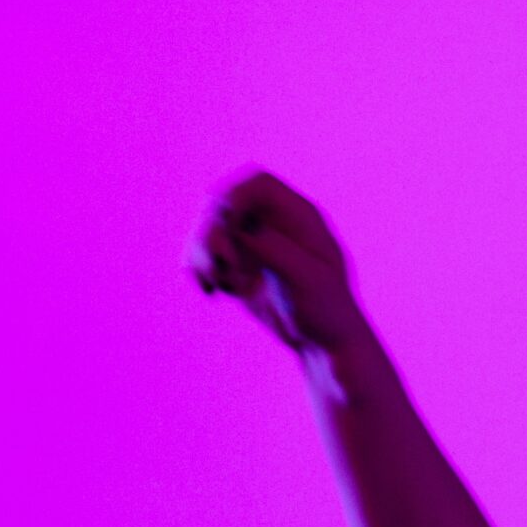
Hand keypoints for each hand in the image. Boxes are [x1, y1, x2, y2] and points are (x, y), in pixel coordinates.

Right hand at [188, 169, 365, 357]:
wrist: (325, 343)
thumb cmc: (328, 310)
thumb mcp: (308, 279)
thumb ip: (275, 250)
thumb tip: (240, 231)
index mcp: (299, 217)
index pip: (259, 183)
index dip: (236, 197)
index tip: (228, 229)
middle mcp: (274, 223)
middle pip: (223, 201)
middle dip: (212, 232)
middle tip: (222, 266)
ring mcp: (253, 243)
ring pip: (208, 228)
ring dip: (202, 254)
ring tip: (219, 285)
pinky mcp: (238, 265)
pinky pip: (204, 254)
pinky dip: (199, 269)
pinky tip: (212, 291)